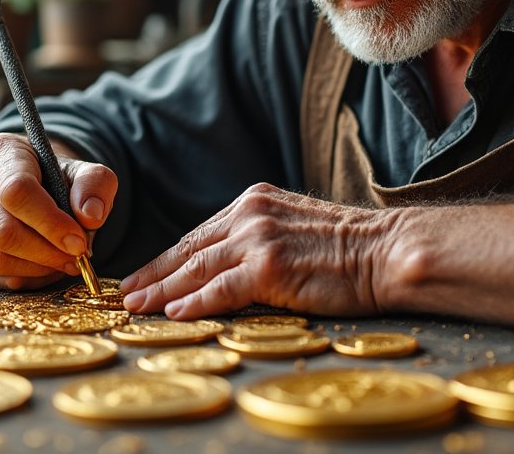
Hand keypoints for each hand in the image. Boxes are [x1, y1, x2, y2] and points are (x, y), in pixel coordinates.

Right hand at [0, 133, 116, 288]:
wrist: (40, 192)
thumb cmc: (62, 181)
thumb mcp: (87, 174)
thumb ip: (96, 186)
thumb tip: (90, 216)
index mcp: (2, 152)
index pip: (16, 191)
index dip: (50, 222)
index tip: (78, 241)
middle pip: (3, 230)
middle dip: (46, 252)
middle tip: (76, 257)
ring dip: (37, 268)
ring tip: (62, 261)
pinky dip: (23, 279)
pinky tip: (43, 267)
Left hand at [121, 183, 397, 318]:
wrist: (387, 251)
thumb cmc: (351, 247)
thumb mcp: (295, 225)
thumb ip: (261, 236)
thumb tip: (229, 263)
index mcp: (256, 200)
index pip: (200, 233)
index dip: (169, 257)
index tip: (145, 274)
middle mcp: (251, 213)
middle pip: (190, 249)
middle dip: (154, 273)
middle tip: (126, 293)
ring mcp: (259, 238)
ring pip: (197, 269)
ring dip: (162, 289)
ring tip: (138, 306)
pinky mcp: (269, 267)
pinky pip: (221, 290)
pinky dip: (194, 303)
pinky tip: (173, 313)